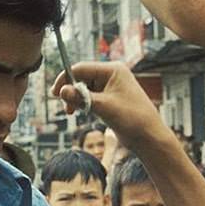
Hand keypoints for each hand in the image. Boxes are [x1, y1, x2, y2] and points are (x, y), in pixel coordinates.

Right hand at [53, 61, 168, 151]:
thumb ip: (81, 98)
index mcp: (113, 70)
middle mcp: (112, 75)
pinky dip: (84, 103)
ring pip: (85, 88)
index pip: (81, 68)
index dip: (66, 79)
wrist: (149, 137)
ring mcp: (111, 87)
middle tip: (66, 107)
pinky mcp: (111, 99)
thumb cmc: (132, 119)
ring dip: (77, 99)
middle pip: (82, 77)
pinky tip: (82, 112)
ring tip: (73, 112)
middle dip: (72, 91)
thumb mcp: (104, 107)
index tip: (55, 93)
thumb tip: (61, 90)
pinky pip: (91, 96)